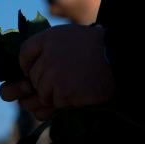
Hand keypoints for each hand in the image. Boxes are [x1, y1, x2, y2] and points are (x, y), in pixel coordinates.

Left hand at [0, 25, 114, 118]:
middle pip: (32, 78)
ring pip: (41, 95)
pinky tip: (78, 94)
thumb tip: (25, 77)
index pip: (24, 53)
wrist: (120, 60)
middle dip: (44, 85)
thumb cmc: (97, 50)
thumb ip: (48, 50)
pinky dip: (64, 105)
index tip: (36, 71)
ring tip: (74, 87)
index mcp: (49, 38)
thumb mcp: (70, 39)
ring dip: (54, 97)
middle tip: (65, 81)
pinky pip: (54, 106)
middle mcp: (48, 55)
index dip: (28, 66)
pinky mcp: (63, 93)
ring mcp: (54, 75)